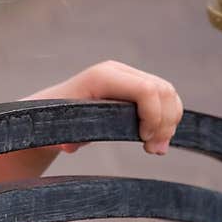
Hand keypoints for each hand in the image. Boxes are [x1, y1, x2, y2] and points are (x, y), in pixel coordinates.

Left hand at [47, 60, 182, 154]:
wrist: (51, 111)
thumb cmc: (54, 120)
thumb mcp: (60, 129)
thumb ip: (67, 137)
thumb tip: (69, 147)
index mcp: (101, 77)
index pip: (145, 89)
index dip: (153, 116)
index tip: (143, 140)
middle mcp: (118, 71)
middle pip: (162, 90)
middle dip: (165, 122)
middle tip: (154, 150)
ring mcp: (128, 75)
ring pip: (167, 93)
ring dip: (169, 122)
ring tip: (155, 148)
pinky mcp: (135, 84)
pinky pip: (164, 97)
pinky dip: (167, 118)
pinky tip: (157, 139)